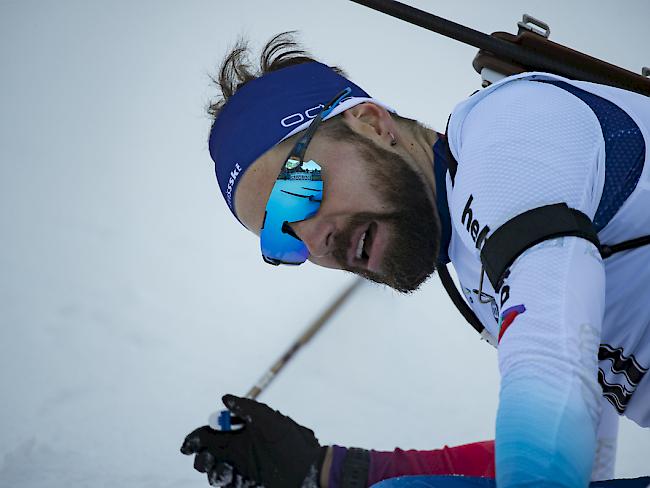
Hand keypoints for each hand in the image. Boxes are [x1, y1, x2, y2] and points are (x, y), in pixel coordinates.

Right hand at [181, 394, 326, 486]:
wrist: (311, 470)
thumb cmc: (292, 443)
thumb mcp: (271, 421)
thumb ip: (247, 408)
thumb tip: (224, 398)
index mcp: (243, 433)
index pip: (213, 434)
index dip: (197, 439)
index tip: (187, 446)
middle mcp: (241, 449)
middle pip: (210, 454)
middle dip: (202, 459)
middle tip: (206, 462)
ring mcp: (245, 468)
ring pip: (217, 472)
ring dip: (214, 473)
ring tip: (223, 474)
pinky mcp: (251, 482)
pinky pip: (231, 484)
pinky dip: (227, 483)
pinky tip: (233, 480)